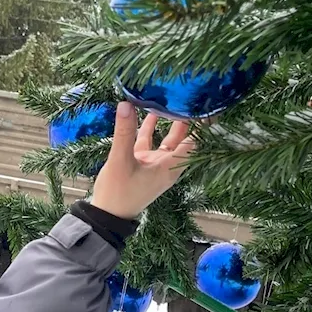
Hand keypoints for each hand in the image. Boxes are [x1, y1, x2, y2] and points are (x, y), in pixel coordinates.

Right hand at [89, 103, 194, 219]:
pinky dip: (150, 128)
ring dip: (168, 122)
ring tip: (171, 99)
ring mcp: (155, 163)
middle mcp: (166, 164)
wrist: (107, 216)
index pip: (193, 143)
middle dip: (186, 119)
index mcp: (169, 167)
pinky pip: (150, 142)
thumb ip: (124, 132)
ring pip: (167, 139)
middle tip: (189, 95)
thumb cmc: (119, 192)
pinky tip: (147, 112)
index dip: (200, 125)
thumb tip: (126, 104)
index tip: (204, 105)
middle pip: (183, 139)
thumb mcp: (121, 161)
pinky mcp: (142, 162)